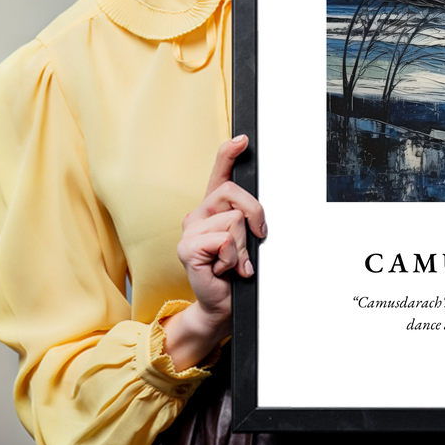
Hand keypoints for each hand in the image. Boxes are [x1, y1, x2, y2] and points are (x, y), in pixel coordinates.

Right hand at [162, 135, 266, 369]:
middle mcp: (198, 214)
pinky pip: (224, 240)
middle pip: (234, 193)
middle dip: (255, 215)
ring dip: (243, 246)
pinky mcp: (187, 248)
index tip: (243, 139)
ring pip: (234, 220)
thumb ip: (248, 220)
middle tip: (255, 239)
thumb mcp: (247, 240)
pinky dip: (233, 258)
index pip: (220, 173)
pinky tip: (224, 269)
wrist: (222, 304)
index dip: (229, 153)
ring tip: (234, 262)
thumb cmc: (235, 272)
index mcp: (213, 208)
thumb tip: (257, 213)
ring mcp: (190, 230)